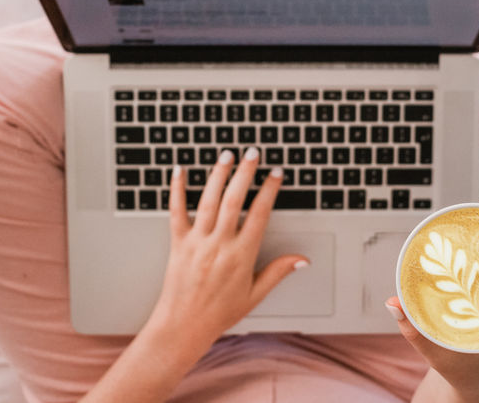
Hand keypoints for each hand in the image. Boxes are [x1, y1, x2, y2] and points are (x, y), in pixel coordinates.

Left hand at [147, 148, 307, 353]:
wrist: (184, 326)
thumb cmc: (219, 313)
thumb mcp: (255, 294)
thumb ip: (278, 272)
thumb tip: (302, 260)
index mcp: (242, 256)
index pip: (260, 214)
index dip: (269, 190)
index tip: (276, 174)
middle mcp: (219, 245)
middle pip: (234, 200)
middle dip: (245, 173)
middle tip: (253, 153)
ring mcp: (197, 242)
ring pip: (209, 200)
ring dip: (218, 174)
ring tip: (227, 155)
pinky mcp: (177, 243)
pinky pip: (176, 211)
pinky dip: (177, 189)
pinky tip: (179, 170)